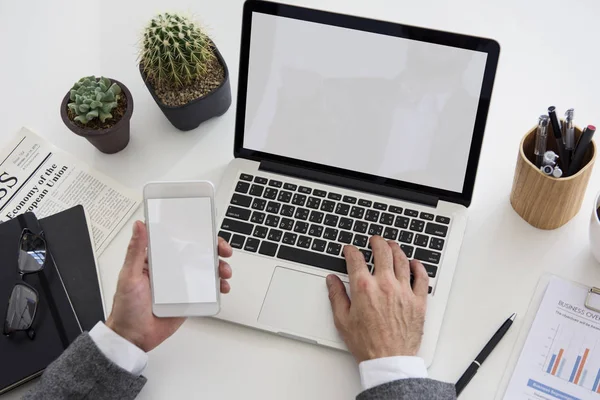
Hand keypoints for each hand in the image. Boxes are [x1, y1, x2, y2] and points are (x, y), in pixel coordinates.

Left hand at [106, 220, 232, 351]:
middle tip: (224, 252)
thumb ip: (135, 250)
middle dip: (215, 250)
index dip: (197, 235)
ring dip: (220, 268)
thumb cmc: (126, 308)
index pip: (180, 241)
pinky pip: (207, 290)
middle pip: (198, 253)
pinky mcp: (189, 299)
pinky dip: (218, 287)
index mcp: (157, 260)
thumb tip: (139, 226)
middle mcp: (171, 270)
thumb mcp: (128, 275)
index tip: (208, 233)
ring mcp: (181, 285)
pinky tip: (222, 287)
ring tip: (224, 272)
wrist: (133, 339)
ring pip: (206, 270)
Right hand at [326, 236, 428, 362]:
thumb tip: (332, 281)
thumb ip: (336, 296)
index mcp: (364, 288)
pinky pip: (421, 278)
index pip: (356, 260)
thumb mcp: (342, 320)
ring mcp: (403, 291)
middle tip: (374, 240)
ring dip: (396, 249)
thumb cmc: (367, 343)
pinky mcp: (418, 301)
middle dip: (376, 242)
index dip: (351, 251)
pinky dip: (418, 267)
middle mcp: (385, 285)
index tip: (349, 250)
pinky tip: (414, 263)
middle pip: (382, 252)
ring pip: (402, 260)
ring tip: (392, 245)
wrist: (389, 360)